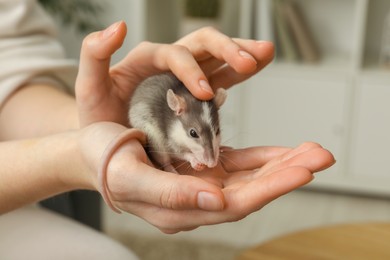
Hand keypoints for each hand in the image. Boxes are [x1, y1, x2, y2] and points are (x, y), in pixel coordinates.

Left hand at [75, 21, 273, 125]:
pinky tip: (253, 70)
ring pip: (218, 59)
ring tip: (265, 54)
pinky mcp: (194, 96)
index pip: (176, 53)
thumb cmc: (96, 115)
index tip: (204, 91)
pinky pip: (219, 81)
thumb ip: (95, 54)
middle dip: (230, 49)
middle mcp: (170, 64)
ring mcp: (185, 79)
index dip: (192, 68)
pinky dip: (237, 75)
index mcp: (148, 59)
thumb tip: (117, 26)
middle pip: (205, 44)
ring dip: (242, 54)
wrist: (105, 139)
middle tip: (255, 57)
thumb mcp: (89, 86)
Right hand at [78, 123, 334, 233]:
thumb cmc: (104, 160)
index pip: (234, 203)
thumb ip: (170, 194)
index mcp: (179, 210)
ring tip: (313, 151)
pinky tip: (283, 152)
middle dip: (286, 174)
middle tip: (321, 156)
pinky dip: (262, 158)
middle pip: (250, 192)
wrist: (92, 150)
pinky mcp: (200, 167)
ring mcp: (200, 185)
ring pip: (249, 179)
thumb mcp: (129, 177)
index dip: (269, 188)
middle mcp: (195, 202)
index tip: (301, 171)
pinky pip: (236, 164)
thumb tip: (216, 201)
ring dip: (281, 165)